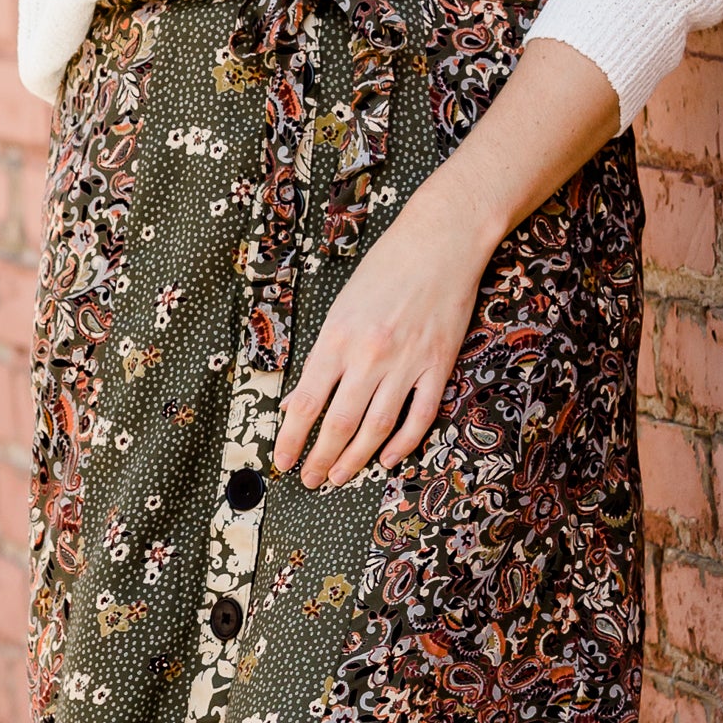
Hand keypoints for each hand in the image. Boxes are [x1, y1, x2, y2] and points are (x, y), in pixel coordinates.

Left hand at [272, 186, 490, 491]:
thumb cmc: (385, 268)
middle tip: (311, 481)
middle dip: (321, 458)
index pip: (305, 402)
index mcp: (337, 338)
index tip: (282, 460)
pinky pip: (418, 415)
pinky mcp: (438, 365)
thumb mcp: (340, 307)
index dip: (291, 438)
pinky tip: (388, 459)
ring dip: (356, 458)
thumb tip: (299, 399)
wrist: (440, 241)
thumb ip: (323, 355)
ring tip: (341, 477)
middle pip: (339, 423)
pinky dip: (403, 443)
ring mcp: (406, 362)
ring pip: (377, 427)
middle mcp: (368, 355)